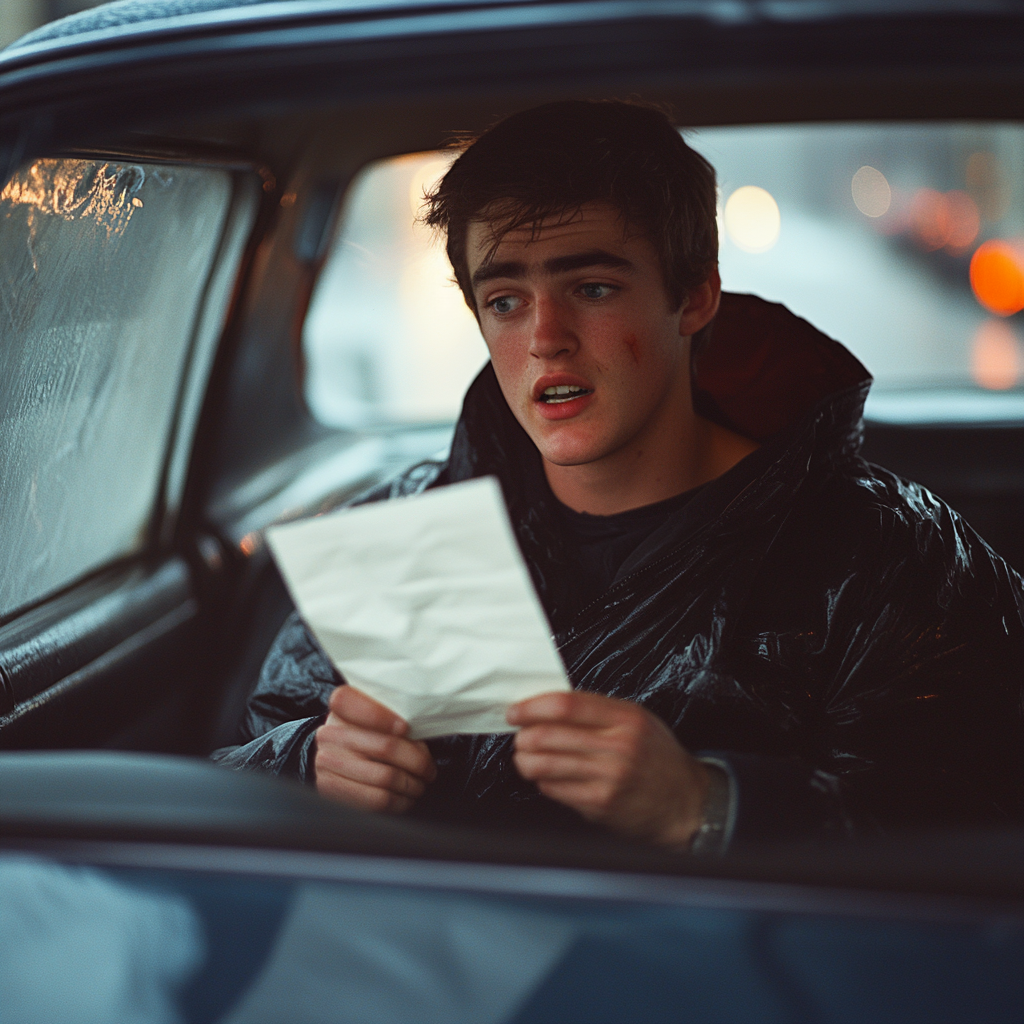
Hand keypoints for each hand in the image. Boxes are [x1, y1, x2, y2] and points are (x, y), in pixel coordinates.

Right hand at [315, 685, 435, 813]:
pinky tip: (406, 797)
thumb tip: (421, 732)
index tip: (406, 727)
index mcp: (341, 706)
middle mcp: (329, 733)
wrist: (340, 757)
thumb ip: (395, 717)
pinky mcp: (330, 788)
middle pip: (385, 747)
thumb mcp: (379, 715)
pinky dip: (399, 801)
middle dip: (416, 761)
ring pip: (385, 777)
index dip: (382, 717)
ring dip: (411, 784)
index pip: (355, 704)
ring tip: (420, 783)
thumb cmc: (370, 732)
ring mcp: (326, 762)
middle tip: (428, 768)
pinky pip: (376, 799)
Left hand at [507, 691, 708, 846]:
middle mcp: (618, 747)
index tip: (516, 711)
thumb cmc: (657, 758)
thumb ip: (598, 711)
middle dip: (523, 736)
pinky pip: (555, 790)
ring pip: (545, 765)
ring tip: (526, 757)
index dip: (533, 707)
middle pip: (549, 735)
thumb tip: (549, 706)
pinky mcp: (600, 804)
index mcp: (625, 718)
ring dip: (526, 761)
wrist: (685, 802)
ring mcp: (608, 778)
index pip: (566, 705)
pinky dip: (544, 782)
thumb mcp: (637, 720)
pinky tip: (549, 778)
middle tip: (520, 736)